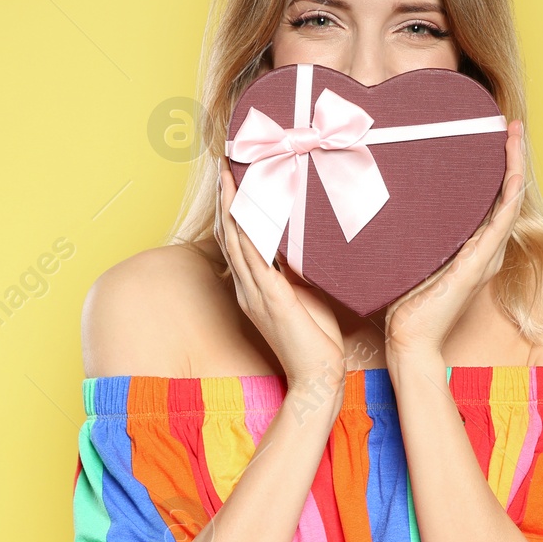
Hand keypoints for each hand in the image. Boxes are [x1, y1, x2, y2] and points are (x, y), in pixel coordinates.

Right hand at [216, 161, 346, 396]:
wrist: (318, 377)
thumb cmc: (315, 340)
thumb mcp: (304, 297)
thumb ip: (296, 273)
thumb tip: (300, 246)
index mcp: (253, 288)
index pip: (236, 241)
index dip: (231, 210)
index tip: (232, 180)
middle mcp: (248, 288)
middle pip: (229, 234)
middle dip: (226, 198)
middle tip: (224, 164)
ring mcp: (257, 294)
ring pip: (236, 241)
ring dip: (231, 206)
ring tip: (228, 175)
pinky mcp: (272, 300)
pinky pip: (255, 259)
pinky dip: (248, 232)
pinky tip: (245, 210)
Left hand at [384, 119, 526, 361]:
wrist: (409, 339)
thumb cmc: (406, 305)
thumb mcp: (412, 257)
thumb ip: (415, 234)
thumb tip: (394, 202)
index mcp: (474, 249)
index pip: (493, 200)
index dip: (499, 168)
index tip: (497, 137)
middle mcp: (487, 252)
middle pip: (508, 196)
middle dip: (512, 158)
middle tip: (512, 126)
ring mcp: (486, 258)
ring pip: (510, 203)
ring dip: (515, 167)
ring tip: (515, 137)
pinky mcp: (478, 266)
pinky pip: (501, 225)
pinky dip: (509, 197)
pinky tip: (514, 175)